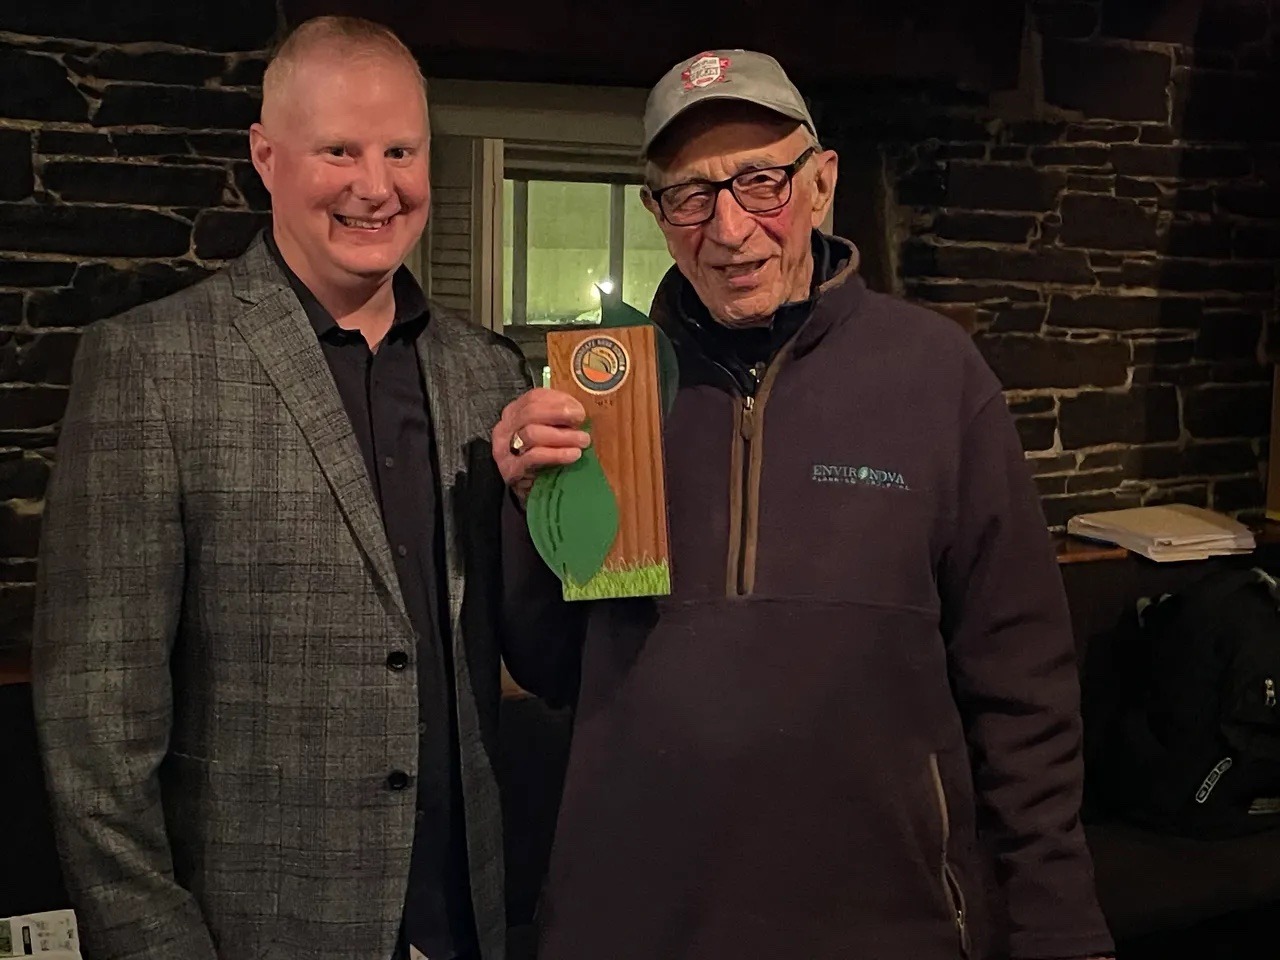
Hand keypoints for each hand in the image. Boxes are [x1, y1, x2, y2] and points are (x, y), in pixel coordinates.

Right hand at [493, 388, 590, 503]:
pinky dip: (557, 454)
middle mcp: (505, 428)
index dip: (558, 400)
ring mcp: (505, 450)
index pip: (533, 398)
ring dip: (562, 436)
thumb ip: (557, 419)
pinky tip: (573, 455)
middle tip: (581, 420)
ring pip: (531, 433)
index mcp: (514, 414)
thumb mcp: (548, 433)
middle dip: (560, 414)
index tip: (578, 410)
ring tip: (583, 441)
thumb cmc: (544, 459)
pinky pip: (534, 456)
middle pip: (531, 412)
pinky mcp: (511, 470)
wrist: (531, 494)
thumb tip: (578, 411)